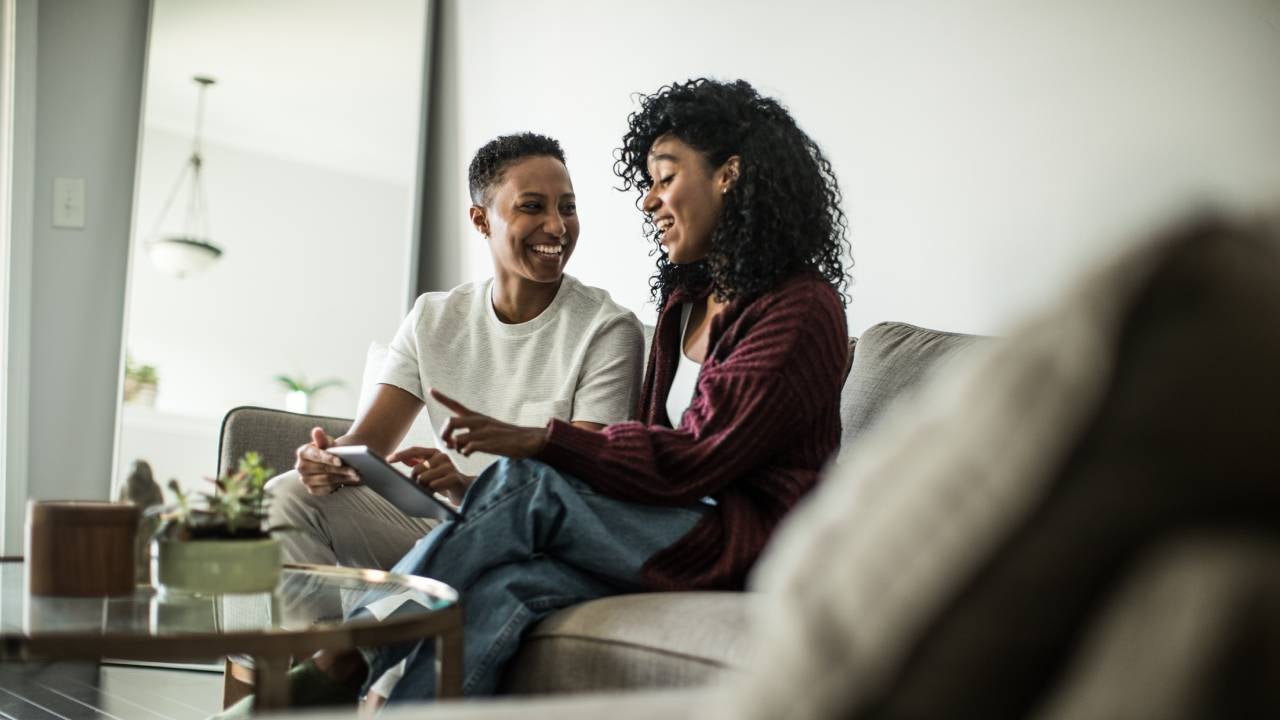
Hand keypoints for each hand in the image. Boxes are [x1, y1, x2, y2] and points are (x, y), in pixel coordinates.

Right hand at [294, 427, 359, 495]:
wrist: (333, 462)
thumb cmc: (330, 450)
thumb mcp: (328, 443)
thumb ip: (322, 438)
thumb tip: (317, 430)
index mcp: (303, 452)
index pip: (316, 455)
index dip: (328, 458)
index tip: (340, 461)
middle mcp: (301, 467)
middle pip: (323, 469)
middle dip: (340, 469)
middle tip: (354, 470)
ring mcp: (305, 479)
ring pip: (326, 480)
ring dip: (343, 478)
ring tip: (356, 475)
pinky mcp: (312, 489)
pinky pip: (326, 489)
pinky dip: (338, 485)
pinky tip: (348, 481)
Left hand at [387, 446, 471, 506]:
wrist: (466, 490)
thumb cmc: (445, 481)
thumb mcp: (430, 471)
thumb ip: (417, 463)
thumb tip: (398, 459)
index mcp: (434, 453)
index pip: (415, 450)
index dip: (400, 454)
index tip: (388, 460)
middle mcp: (442, 457)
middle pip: (417, 468)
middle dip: (414, 480)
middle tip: (418, 487)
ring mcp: (449, 467)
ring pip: (424, 478)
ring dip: (423, 488)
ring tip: (429, 491)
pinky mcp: (455, 478)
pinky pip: (435, 485)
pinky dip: (431, 490)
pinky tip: (435, 492)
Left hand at [430, 388, 548, 458]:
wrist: (529, 440)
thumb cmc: (507, 437)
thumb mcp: (488, 430)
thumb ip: (470, 434)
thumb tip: (453, 443)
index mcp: (477, 417)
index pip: (456, 405)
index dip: (442, 398)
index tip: (431, 390)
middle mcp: (479, 421)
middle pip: (451, 421)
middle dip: (444, 433)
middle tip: (447, 442)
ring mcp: (484, 432)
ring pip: (458, 437)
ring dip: (456, 447)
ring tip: (463, 451)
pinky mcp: (489, 443)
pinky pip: (468, 448)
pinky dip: (465, 452)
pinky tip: (470, 454)